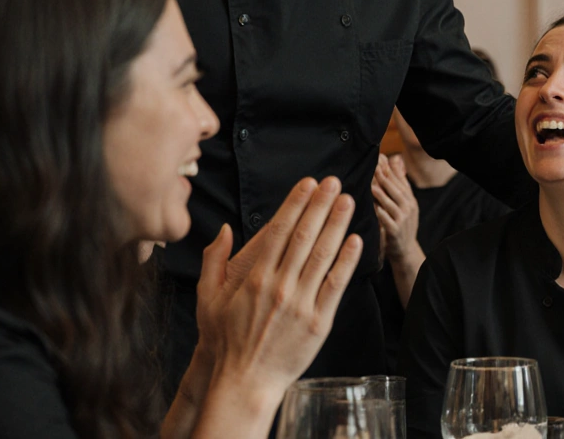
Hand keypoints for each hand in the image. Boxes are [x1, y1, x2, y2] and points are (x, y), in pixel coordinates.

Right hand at [196, 177, 363, 400]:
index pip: (279, 231)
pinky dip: (347, 262)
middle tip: (333, 182)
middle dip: (320, 205)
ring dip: (337, 225)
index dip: (295, 204)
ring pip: (322, 256)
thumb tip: (223, 229)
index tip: (308, 184)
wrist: (243, 381)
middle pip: (304, 237)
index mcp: (254, 277)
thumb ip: (214, 261)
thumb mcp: (207, 299)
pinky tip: (356, 241)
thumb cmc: (224, 341)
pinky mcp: (318, 322)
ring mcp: (301, 304)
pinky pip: (335, 286)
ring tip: (347, 201)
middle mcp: (279, 286)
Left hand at [372, 154, 419, 261]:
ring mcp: (403, 220)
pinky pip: (386, 220)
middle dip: (384, 177)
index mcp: (410, 199)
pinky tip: (370, 206)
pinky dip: (378, 212)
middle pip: (396, 189)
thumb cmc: (401, 224)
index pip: (399, 181)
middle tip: (373, 166)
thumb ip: (399, 182)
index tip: (379, 158)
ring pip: (390, 203)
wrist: (406, 251)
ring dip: (380, 193)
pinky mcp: (395, 232)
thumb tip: (395, 158)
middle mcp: (409, 208)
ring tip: (370, 183)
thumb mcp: (405, 203)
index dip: (389, 169)